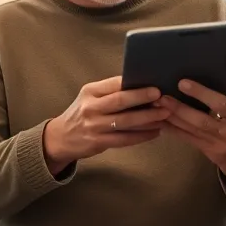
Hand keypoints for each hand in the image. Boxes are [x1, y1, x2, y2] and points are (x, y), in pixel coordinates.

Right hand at [43, 76, 172, 172]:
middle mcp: (91, 107)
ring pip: (126, 121)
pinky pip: (125, 139)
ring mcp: (94, 126)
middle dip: (143, 98)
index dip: (135, 84)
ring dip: (148, 118)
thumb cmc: (82, 114)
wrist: (61, 138)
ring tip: (164, 115)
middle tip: (161, 97)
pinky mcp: (98, 142)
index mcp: (90, 91)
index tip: (154, 84)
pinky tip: (155, 132)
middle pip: (120, 101)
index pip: (114, 84)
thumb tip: (141, 86)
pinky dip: (142, 135)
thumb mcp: (90, 98)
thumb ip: (110, 92)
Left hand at [159, 56, 225, 190]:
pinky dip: (173, 127)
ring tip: (162, 100)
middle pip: (223, 106)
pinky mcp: (213, 149)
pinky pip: (189, 137)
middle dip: (201, 94)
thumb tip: (204, 64)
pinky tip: (159, 118)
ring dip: (178, 111)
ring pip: (200, 123)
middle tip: (181, 83)